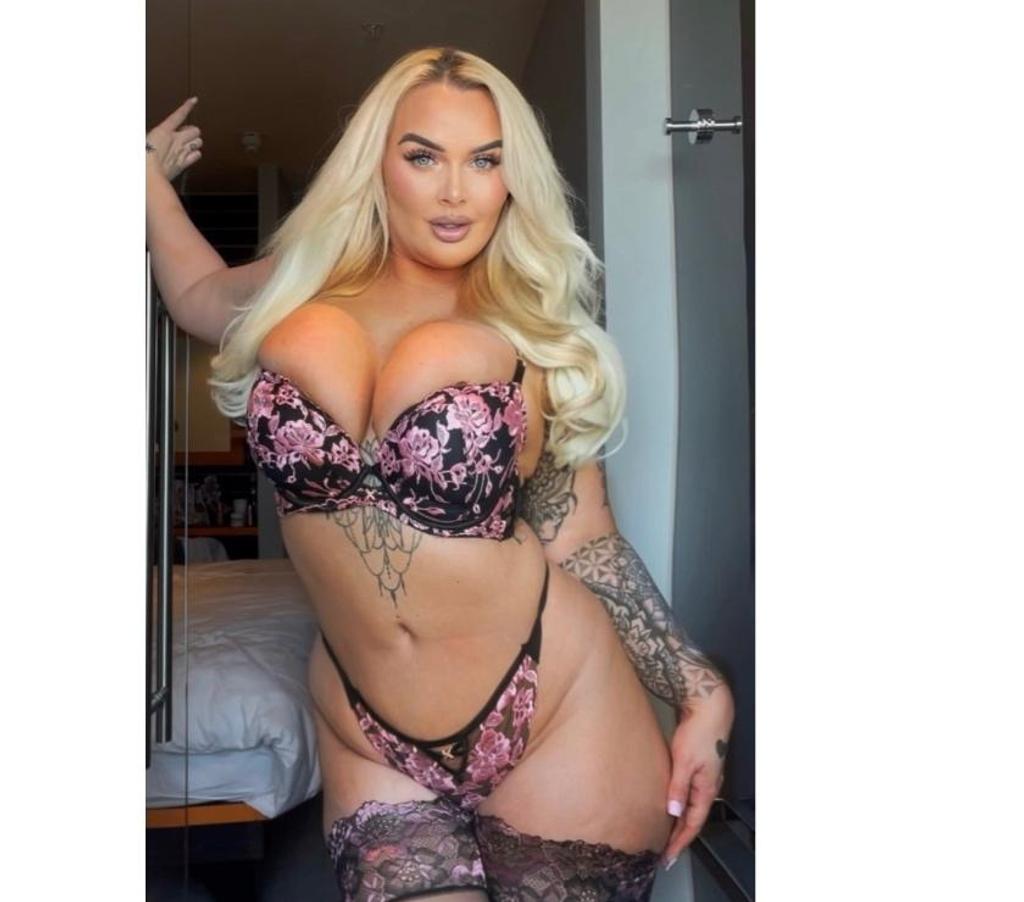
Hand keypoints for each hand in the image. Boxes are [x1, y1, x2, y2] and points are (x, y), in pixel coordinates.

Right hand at [147, 97, 202, 180]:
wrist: (148, 176)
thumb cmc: (141, 158)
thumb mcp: (140, 139)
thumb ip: (147, 135)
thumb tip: (150, 133)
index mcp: (163, 131)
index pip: (179, 115)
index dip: (187, 106)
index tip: (194, 100)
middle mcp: (176, 140)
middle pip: (194, 130)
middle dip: (191, 131)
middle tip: (184, 133)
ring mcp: (182, 152)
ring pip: (198, 142)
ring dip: (195, 141)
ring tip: (188, 143)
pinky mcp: (184, 164)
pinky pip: (197, 155)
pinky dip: (196, 154)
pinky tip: (191, 154)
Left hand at [661, 687, 734, 868]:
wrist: (710, 706)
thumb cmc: (699, 732)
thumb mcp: (685, 761)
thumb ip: (678, 787)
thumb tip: (672, 812)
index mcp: (707, 789)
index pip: (693, 824)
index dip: (680, 842)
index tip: (667, 857)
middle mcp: (708, 785)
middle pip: (693, 818)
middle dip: (679, 836)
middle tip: (664, 852)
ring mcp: (704, 775)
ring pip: (691, 805)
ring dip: (679, 820)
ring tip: (665, 833)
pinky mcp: (698, 765)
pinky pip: (688, 792)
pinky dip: (679, 803)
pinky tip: (669, 804)